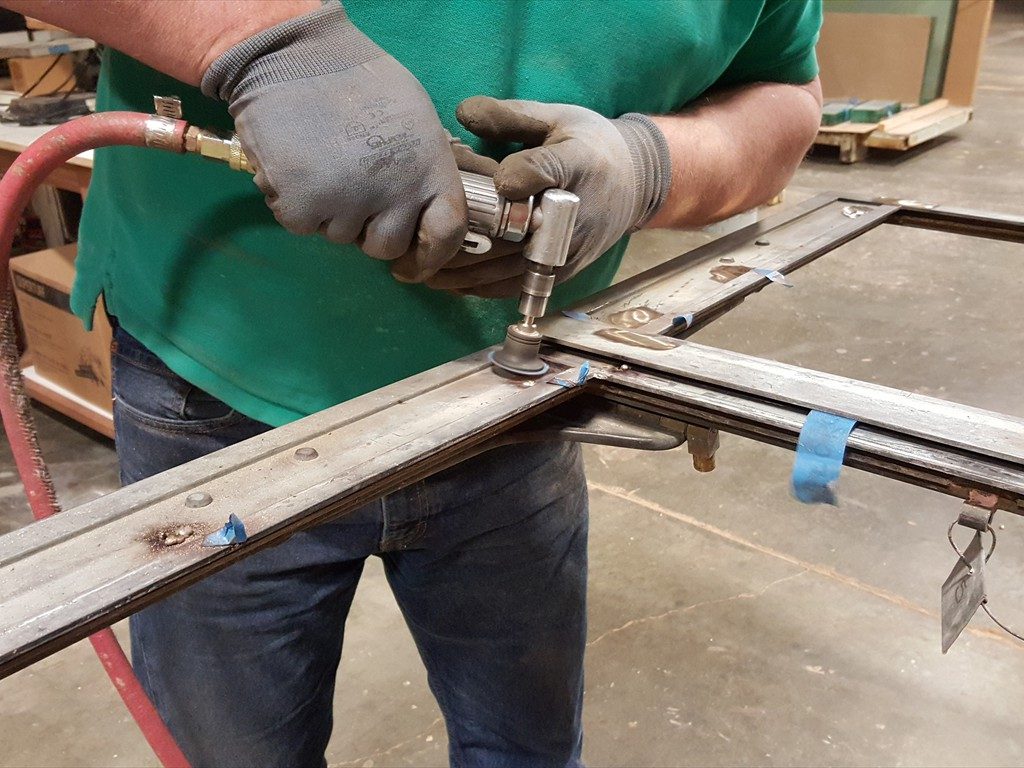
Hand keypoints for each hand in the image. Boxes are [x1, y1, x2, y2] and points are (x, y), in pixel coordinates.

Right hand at [202, 3, 466, 281]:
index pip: (447, 233)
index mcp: (431, 169)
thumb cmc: (358, 81)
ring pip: (341, 236)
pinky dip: (296, 203)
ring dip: (331, 211)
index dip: (432, 255)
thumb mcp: (415, 121)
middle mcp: (396, 193)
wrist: (293, 56)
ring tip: (323, 160)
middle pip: (387, 246)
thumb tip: (426, 212)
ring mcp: (348, 204)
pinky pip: (303, 225)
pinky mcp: (303, 208)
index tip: (413, 264)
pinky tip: (297, 164)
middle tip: (352, 186)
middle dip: (369, 228)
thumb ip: (425, 170)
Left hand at [427, 96, 671, 296]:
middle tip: (417, 240)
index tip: (488, 175)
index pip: (542, 169)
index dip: (513, 175)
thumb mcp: (557, 119)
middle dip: (460, 239)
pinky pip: (516, 286)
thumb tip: (460, 112)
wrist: (635, 184)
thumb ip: (510, 117)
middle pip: (510, 233)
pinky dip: (480, 288)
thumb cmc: (588, 146)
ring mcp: (567, 249)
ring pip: (506, 268)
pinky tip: (450, 282)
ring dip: (460, 273)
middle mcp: (572, 212)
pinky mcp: (562, 272)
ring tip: (420, 267)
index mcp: (575, 163)